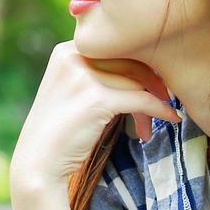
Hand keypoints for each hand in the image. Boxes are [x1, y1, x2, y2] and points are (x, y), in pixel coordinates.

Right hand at [9, 41, 178, 191]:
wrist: (39, 163)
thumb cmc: (59, 131)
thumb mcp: (72, 89)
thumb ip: (96, 71)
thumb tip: (142, 65)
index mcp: (67, 50)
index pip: (115, 46)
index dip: (138, 62)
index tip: (153, 79)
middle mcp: (73, 57)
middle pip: (129, 59)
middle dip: (151, 80)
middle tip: (164, 97)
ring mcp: (84, 76)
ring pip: (137, 80)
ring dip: (151, 103)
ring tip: (147, 126)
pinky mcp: (97, 99)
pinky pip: (142, 99)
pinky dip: (160, 110)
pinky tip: (170, 118)